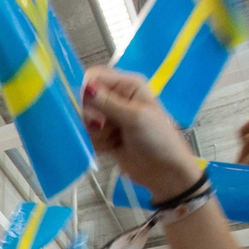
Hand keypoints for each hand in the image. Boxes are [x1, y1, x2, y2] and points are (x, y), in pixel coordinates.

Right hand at [81, 67, 202, 200]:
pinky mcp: (105, 136)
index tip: (85, 106)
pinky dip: (97, 143)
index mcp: (127, 85)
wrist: (164, 171)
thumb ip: (108, 103)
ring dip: (95, 133)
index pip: (95, 77)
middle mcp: (116, 98)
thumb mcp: (134, 117)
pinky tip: (111, 148)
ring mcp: (110, 118)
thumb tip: (86, 88)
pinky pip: (88, 136)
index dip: (85, 89)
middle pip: (85, 100)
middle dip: (90, 115)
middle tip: (103, 126)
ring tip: (113, 139)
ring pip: (85, 120)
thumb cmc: (157, 139)